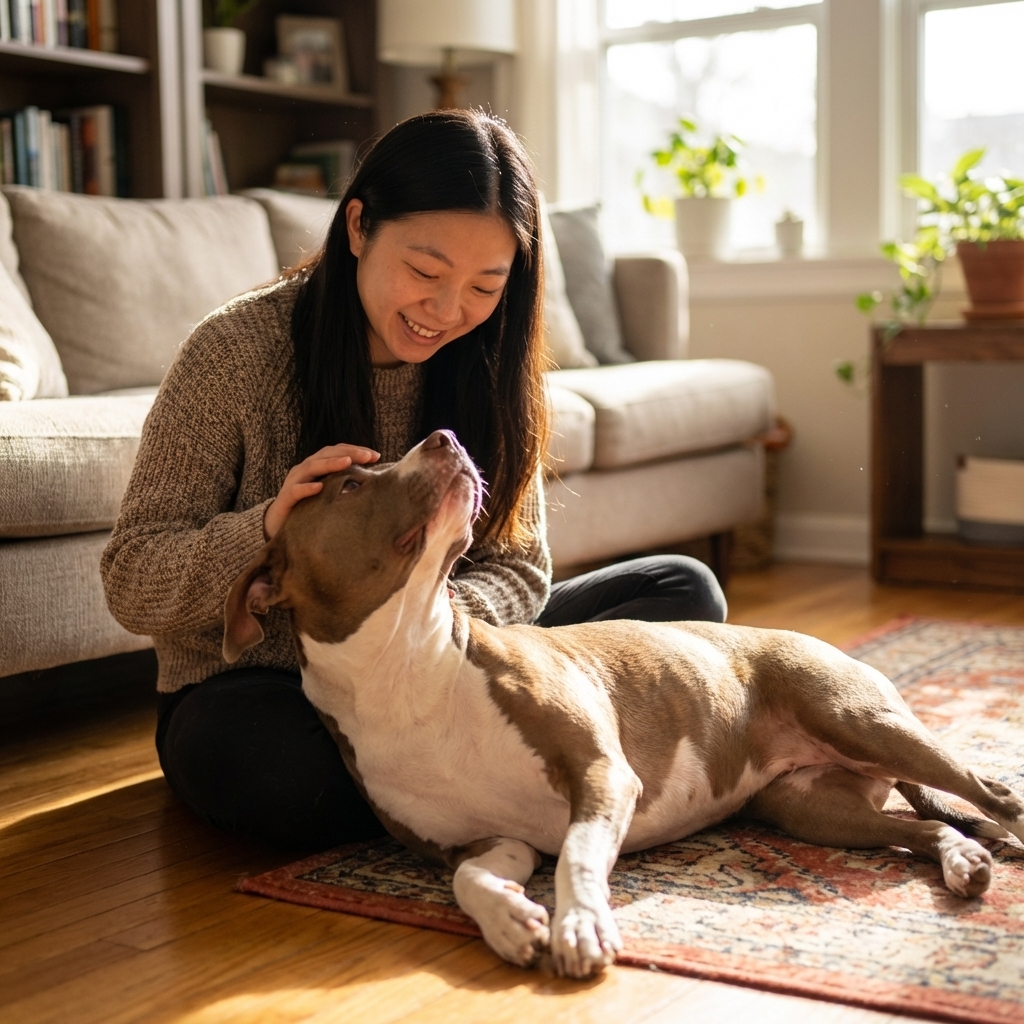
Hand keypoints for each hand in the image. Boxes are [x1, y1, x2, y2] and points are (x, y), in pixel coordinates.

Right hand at [264, 444, 378, 539]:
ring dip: (330, 464)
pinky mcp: (285, 500)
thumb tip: (374, 484)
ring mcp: (293, 482)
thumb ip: (344, 486)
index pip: (337, 452)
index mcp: (317, 467)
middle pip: (326, 454)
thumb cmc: (309, 508)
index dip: (355, 450)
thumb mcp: (329, 494)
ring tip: (348, 462)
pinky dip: (306, 488)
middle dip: (348, 453)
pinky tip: (319, 488)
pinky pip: (295, 491)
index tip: (375, 455)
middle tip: (367, 456)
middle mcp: (305, 470)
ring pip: (311, 467)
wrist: (279, 526)